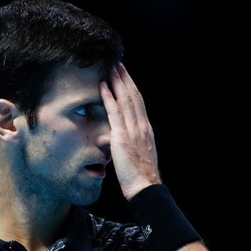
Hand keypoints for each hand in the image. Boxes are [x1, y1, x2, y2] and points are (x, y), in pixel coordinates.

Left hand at [100, 63, 161, 199]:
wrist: (146, 187)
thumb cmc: (141, 177)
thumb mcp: (137, 156)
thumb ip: (129, 145)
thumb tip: (118, 141)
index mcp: (146, 130)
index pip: (139, 103)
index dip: (131, 88)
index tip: (125, 76)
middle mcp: (142, 126)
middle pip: (134, 96)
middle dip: (125, 78)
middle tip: (118, 62)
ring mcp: (133, 130)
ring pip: (126, 100)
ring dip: (118, 81)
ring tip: (111, 67)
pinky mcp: (122, 137)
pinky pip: (114, 113)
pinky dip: (109, 97)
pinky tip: (103, 86)